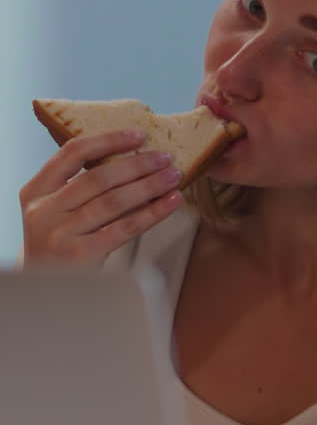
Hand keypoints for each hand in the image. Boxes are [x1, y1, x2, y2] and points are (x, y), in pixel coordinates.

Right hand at [21, 129, 183, 264]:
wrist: (42, 289)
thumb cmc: (58, 243)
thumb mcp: (55, 210)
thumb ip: (79, 187)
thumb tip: (135, 158)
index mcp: (35, 190)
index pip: (73, 152)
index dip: (108, 140)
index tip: (138, 135)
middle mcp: (43, 211)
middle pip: (98, 177)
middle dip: (137, 164)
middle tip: (165, 157)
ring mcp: (60, 234)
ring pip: (114, 202)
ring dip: (149, 186)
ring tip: (173, 177)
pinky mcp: (81, 256)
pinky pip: (124, 228)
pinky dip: (152, 213)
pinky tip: (171, 202)